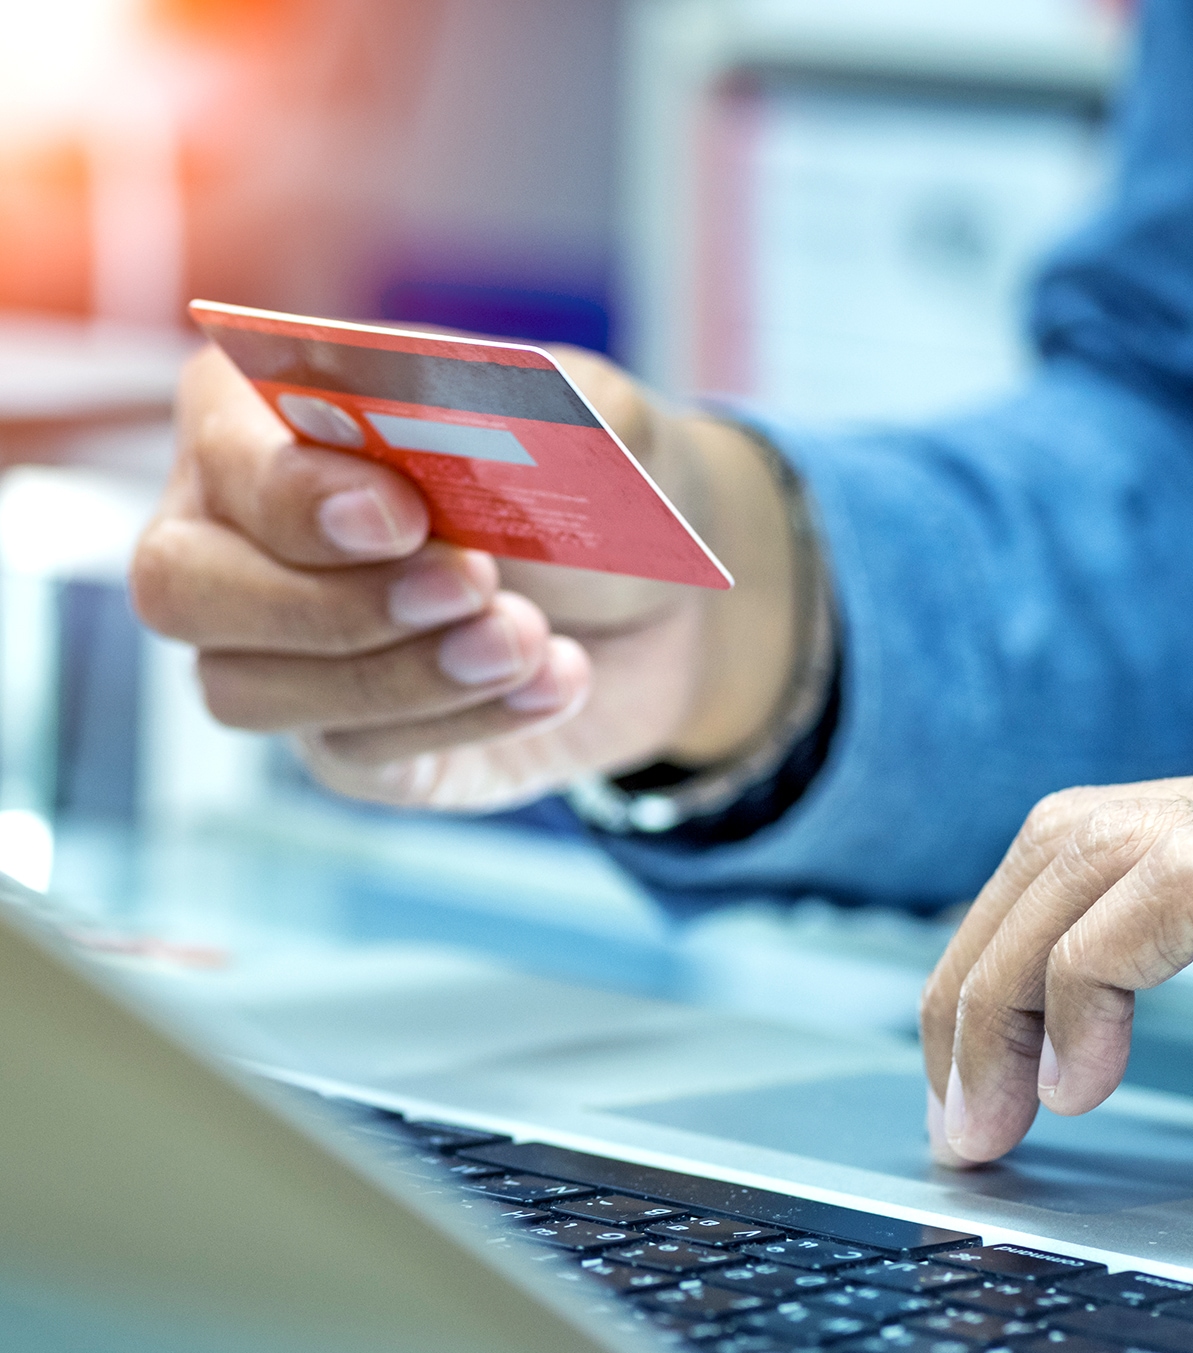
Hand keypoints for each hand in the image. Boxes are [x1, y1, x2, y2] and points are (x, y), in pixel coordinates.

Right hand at [131, 344, 798, 810]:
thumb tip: (441, 427)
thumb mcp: (587, 420)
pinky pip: (353, 753)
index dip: (298, 495)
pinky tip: (555, 681)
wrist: (661, 602)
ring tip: (530, 637)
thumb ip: (514, 410)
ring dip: (401, 673)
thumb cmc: (595, 482)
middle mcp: (243, 537)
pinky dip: (465, 720)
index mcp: (273, 416)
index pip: (224, 455)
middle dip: (326, 601)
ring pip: (247, 691)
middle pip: (181, 587)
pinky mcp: (344, 742)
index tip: (405, 515)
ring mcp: (282, 652)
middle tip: (473, 585)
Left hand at [920, 718, 1192, 1179]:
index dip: (1037, 930)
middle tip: (956, 1089)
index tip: (999, 1041)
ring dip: (994, 986)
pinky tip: (1076, 1084)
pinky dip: (1069, 990)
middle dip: (984, 959)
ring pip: (1077, 853)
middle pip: (1078, 828)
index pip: (1136, 828)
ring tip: (983, 1110)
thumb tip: (1125, 998)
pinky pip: (1132, 906)